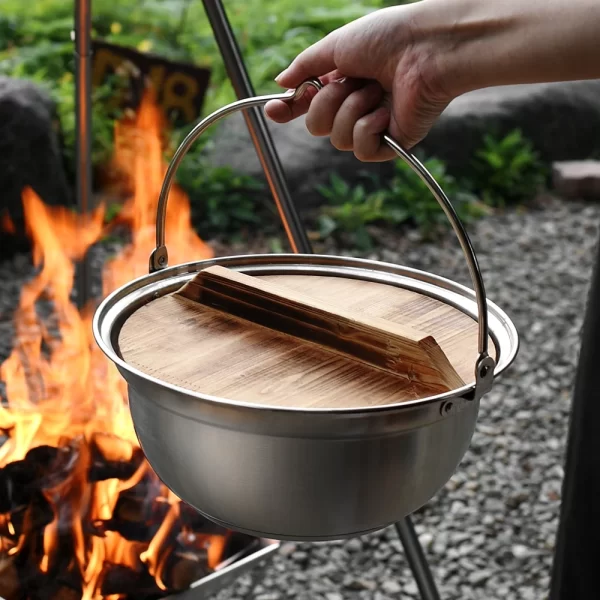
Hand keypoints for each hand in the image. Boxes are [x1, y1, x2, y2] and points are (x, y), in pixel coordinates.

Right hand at [264, 5, 451, 161]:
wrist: (426, 48)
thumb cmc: (387, 39)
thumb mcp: (336, 46)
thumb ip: (306, 66)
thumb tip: (281, 82)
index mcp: (343, 82)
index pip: (307, 105)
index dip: (288, 111)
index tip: (274, 110)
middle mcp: (356, 105)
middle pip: (316, 127)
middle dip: (325, 104)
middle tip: (349, 82)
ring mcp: (374, 125)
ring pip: (337, 140)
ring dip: (351, 111)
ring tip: (375, 91)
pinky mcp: (392, 142)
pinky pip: (361, 150)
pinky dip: (368, 129)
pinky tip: (385, 113)